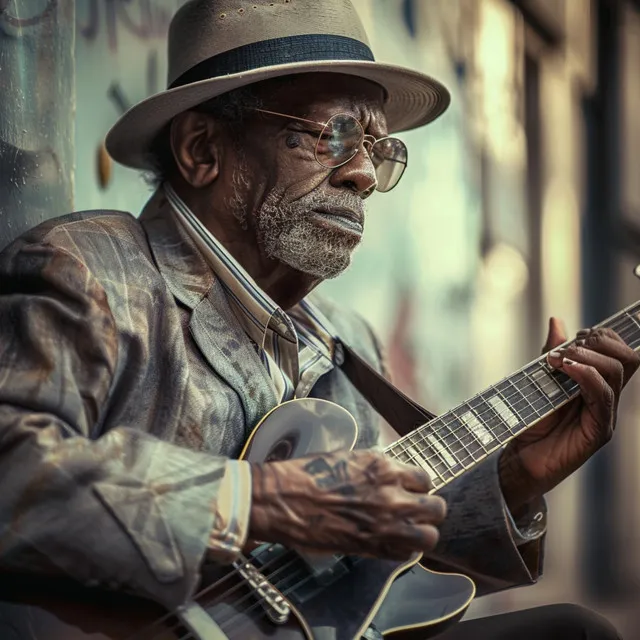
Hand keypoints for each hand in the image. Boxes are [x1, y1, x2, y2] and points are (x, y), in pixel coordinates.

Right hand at [248, 449, 446, 559]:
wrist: (283, 499)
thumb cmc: (309, 474)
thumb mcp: (349, 459)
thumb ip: (376, 469)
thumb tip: (391, 476)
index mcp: (384, 468)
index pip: (424, 478)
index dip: (418, 486)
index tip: (409, 490)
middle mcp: (392, 495)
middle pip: (436, 508)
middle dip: (429, 510)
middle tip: (415, 511)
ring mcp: (384, 524)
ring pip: (429, 536)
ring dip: (422, 533)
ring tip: (408, 531)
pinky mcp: (371, 548)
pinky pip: (405, 554)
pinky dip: (402, 550)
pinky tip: (390, 543)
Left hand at [499, 318, 639, 512]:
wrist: (518, 458)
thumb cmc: (529, 421)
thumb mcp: (539, 379)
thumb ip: (551, 353)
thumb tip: (557, 320)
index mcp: (597, 385)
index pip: (620, 351)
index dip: (602, 335)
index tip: (572, 337)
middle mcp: (606, 399)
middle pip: (627, 357)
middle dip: (597, 342)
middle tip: (564, 349)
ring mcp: (604, 415)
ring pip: (617, 371)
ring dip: (585, 356)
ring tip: (557, 359)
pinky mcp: (597, 432)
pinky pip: (603, 396)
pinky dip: (585, 374)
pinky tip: (564, 369)